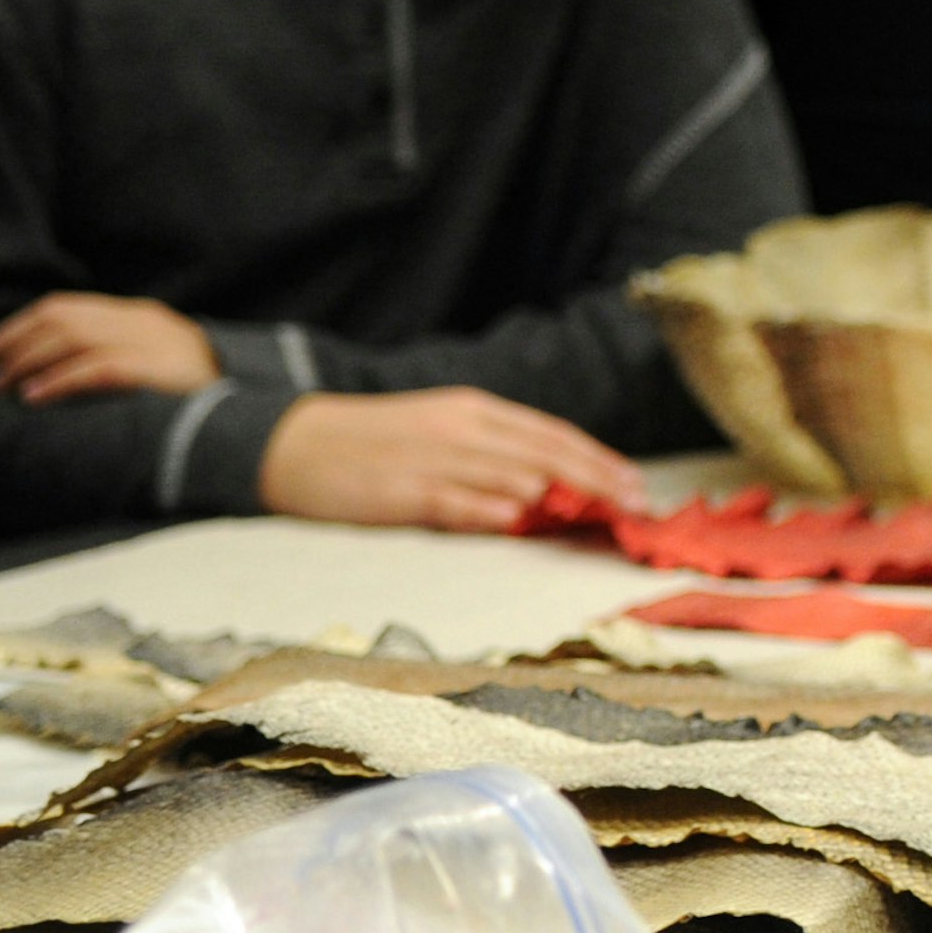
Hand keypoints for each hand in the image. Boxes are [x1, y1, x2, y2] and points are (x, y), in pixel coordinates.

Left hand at [0, 294, 219, 401]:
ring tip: (2, 386)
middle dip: (14, 342)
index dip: (21, 327)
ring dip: (27, 361)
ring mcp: (152, 343)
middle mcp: (143, 322)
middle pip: (61, 317)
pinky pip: (95, 368)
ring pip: (71, 337)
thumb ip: (120, 357)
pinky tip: (34, 396)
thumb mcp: (161, 366)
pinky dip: (58, 380)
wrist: (256, 416)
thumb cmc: (201, 401)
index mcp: (144, 317)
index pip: (67, 307)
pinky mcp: (155, 370)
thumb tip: (58, 371)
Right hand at [259, 389, 645, 530]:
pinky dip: (493, 510)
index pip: (552, 434)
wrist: (295, 442)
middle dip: (597, 479)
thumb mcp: (443, 431)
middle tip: (636, 504)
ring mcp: (432, 459)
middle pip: (544, 453)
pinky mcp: (401, 491)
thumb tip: (551, 484)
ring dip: (559, 497)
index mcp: (475, 411)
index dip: (599, 459)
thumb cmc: (379, 442)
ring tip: (603, 516)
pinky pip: (456, 501)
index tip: (636, 483)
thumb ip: (494, 453)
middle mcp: (462, 430)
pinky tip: (524, 521)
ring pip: (508, 475)